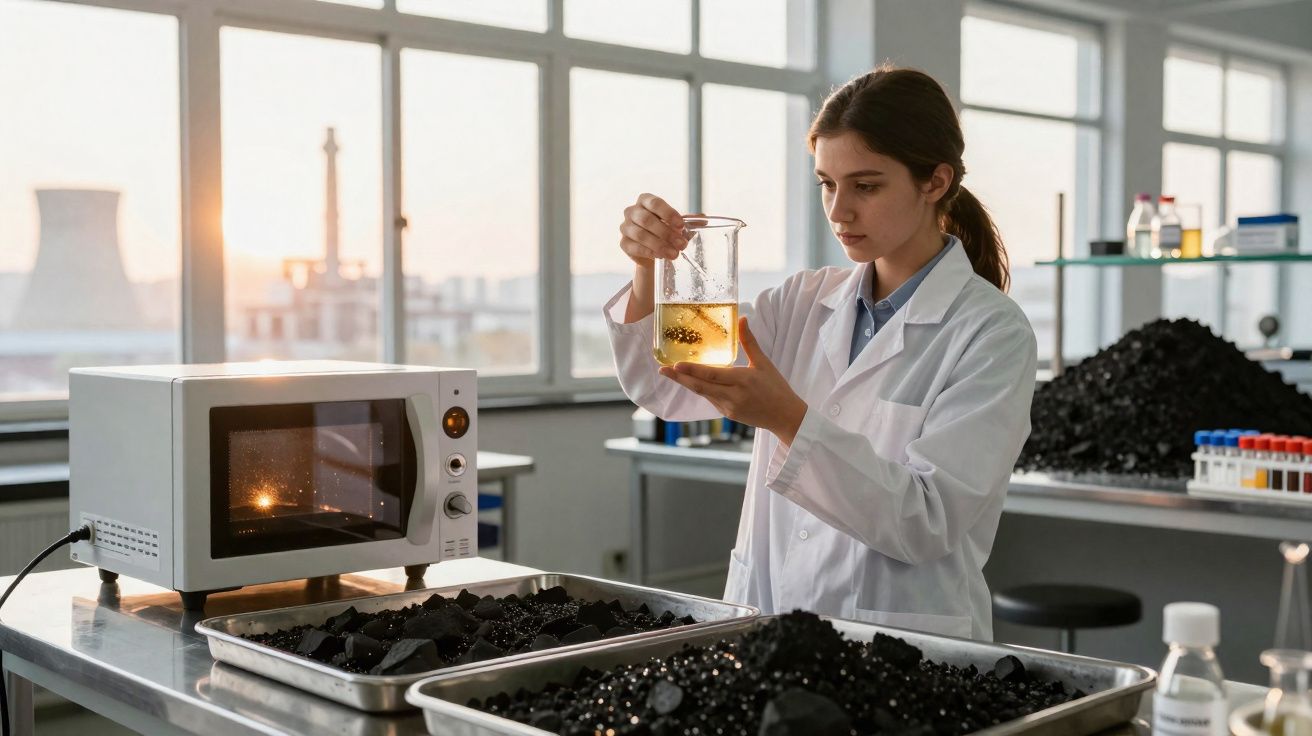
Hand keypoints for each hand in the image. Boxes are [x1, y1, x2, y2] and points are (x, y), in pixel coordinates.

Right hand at [620, 193, 687, 265]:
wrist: (652, 251)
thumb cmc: (665, 231)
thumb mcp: (677, 224)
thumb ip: (689, 220)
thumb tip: (703, 218)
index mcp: (645, 200)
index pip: (655, 203)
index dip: (668, 213)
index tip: (681, 225)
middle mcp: (632, 211)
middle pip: (647, 220)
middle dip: (666, 233)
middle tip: (682, 244)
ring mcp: (625, 227)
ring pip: (640, 235)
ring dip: (659, 245)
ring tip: (674, 254)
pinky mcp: (623, 243)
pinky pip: (635, 247)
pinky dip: (649, 252)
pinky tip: (661, 256)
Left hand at [658, 317, 808, 445]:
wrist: (785, 417)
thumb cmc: (776, 387)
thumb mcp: (764, 363)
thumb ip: (749, 342)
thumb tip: (742, 319)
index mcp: (742, 380)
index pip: (711, 375)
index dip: (692, 370)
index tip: (675, 365)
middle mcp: (733, 396)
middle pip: (700, 387)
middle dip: (679, 378)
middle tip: (662, 370)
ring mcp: (729, 407)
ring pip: (702, 394)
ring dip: (686, 384)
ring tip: (670, 373)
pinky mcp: (728, 414)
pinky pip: (710, 399)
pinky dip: (700, 390)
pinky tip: (691, 382)